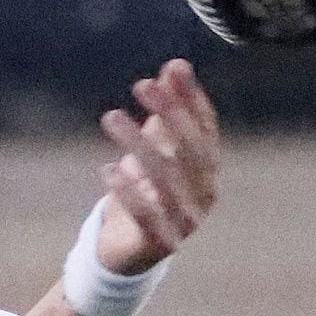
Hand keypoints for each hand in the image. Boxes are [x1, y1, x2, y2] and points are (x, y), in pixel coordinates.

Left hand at [96, 57, 218, 273]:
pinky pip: (147, 215)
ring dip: (138, 143)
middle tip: (140, 85)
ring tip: (110, 117)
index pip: (206, 127)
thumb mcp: (153, 146)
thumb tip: (176, 65)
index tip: (172, 71)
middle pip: (190, 148)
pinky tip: (108, 169)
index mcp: (208, 168)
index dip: (191, 99)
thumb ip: (166, 109)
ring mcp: (187, 221)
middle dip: (168, 113)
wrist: (127, 250)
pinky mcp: (162, 243)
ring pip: (166, 178)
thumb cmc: (143, 192)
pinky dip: (128, 192)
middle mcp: (205, 193)